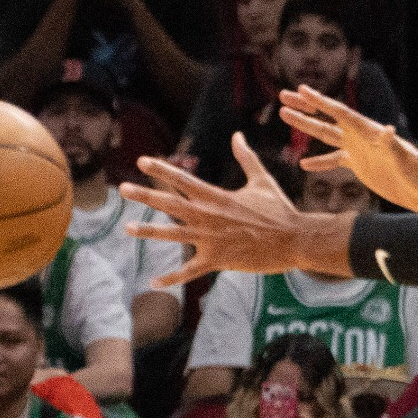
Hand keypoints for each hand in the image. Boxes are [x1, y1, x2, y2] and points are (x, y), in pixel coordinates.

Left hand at [124, 133, 347, 285]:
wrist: (295, 239)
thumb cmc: (279, 210)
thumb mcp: (262, 180)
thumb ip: (246, 158)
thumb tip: (237, 136)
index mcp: (218, 197)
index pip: (184, 180)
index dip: (161, 170)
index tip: (141, 161)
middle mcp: (210, 216)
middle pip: (171, 204)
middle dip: (145, 196)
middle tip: (122, 189)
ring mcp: (212, 239)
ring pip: (173, 235)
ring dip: (149, 232)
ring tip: (128, 228)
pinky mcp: (218, 260)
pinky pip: (190, 271)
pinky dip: (172, 277)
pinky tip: (154, 282)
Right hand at [279, 85, 417, 212]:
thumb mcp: (404, 159)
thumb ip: (393, 145)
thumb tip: (388, 129)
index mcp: (367, 131)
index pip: (339, 112)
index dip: (319, 101)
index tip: (301, 89)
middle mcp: (361, 137)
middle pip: (327, 118)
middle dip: (305, 107)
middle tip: (283, 96)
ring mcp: (360, 151)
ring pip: (327, 136)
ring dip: (307, 127)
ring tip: (285, 117)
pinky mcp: (361, 166)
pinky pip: (335, 160)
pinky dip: (320, 162)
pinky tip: (304, 164)